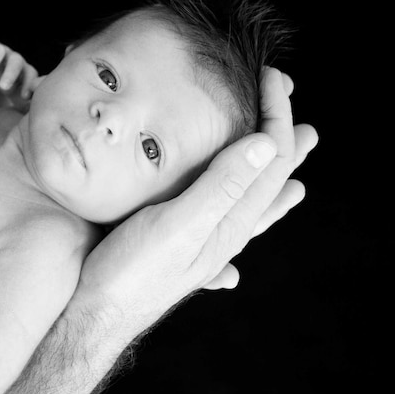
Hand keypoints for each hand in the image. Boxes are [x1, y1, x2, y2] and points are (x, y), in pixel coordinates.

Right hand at [0, 38, 41, 107]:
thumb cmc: (0, 108)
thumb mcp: (13, 111)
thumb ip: (25, 112)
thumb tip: (36, 123)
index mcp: (22, 75)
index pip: (30, 75)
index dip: (28, 84)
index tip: (23, 97)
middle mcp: (10, 62)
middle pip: (16, 61)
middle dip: (11, 73)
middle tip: (3, 87)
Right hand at [75, 67, 317, 336]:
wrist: (97, 317)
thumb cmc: (131, 273)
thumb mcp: (179, 225)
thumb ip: (222, 186)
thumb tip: (267, 144)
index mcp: (231, 221)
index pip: (270, 158)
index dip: (276, 114)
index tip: (271, 76)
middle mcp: (226, 231)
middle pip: (269, 177)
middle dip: (283, 138)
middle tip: (297, 108)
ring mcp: (206, 241)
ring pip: (252, 198)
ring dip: (273, 173)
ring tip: (295, 159)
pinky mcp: (183, 246)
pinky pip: (230, 217)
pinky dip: (249, 206)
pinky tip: (249, 219)